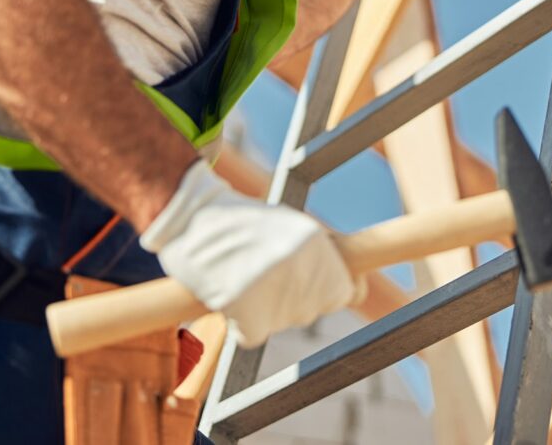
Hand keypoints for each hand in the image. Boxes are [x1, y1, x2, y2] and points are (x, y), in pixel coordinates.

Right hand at [140, 161, 358, 346]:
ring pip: (283, 322)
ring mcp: (272, 288)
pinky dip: (242, 323)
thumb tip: (360, 292)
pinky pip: (253, 334)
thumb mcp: (294, 228)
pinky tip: (232, 294)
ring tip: (245, 276)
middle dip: (291, 299)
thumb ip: (325, 258)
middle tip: (264, 274)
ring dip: (267, 309)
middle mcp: (300, 265)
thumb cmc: (245, 224)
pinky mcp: (243, 309)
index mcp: (316, 243)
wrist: (191, 218)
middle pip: (310, 311)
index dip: (324, 292)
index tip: (304, 282)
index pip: (343, 294)